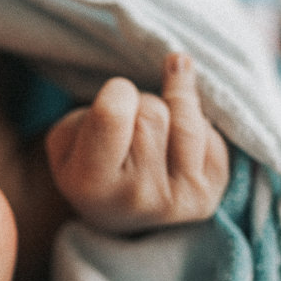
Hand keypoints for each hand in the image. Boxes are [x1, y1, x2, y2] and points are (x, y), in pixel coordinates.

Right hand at [44, 53, 228, 235]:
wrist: (109, 216)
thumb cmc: (86, 164)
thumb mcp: (68, 135)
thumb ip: (107, 100)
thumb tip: (180, 63)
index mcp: (93, 184)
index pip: (114, 110)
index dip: (116, 93)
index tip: (112, 105)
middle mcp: (138, 198)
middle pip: (154, 111)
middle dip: (142, 105)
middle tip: (127, 132)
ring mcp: (178, 202)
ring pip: (190, 119)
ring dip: (173, 112)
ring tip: (153, 133)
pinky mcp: (208, 197)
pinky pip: (212, 134)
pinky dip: (195, 130)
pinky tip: (174, 147)